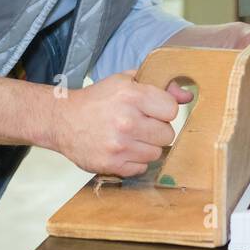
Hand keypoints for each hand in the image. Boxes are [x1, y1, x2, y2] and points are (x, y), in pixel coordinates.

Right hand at [49, 71, 178, 177]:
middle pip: (168, 134)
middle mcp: (126, 121)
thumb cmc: (97, 100)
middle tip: (140, 125)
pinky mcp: (112, 165)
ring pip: (156, 153)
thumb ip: (159, 85)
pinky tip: (122, 149)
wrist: (62, 121)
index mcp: (131, 96)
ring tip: (129, 137)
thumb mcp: (126, 82)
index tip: (152, 110)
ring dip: (146, 146)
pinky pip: (142, 168)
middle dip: (156, 130)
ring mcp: (119, 146)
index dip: (163, 110)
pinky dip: (134, 161)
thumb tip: (187, 95)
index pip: (172, 110)